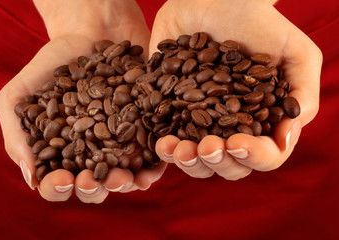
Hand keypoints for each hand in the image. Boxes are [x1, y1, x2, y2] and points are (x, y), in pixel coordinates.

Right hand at [0, 0, 165, 202]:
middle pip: (93, 187)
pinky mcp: (145, 132)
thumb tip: (31, 179)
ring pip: (122, 178)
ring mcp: (121, 144)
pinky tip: (147, 173)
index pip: (57, 183)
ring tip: (120, 177)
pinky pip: (151, 159)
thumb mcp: (19, 94)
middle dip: (92, 190)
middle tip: (92, 180)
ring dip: (121, 185)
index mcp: (62, 151)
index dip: (57, 188)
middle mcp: (92, 153)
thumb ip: (16, 135)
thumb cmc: (53, 63)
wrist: (93, 33)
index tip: (62, 179)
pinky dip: (150, 171)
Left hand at [150, 0, 321, 178]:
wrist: (208, 0)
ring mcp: (201, 124)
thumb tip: (287, 138)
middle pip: (229, 166)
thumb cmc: (255, 23)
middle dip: (218, 162)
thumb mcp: (296, 53)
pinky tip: (163, 141)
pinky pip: (168, 143)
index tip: (237, 143)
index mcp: (262, 121)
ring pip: (197, 163)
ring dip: (189, 163)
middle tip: (207, 146)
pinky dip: (165, 149)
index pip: (265, 155)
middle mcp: (231, 128)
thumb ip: (303, 95)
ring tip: (179, 149)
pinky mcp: (173, 113)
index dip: (254, 157)